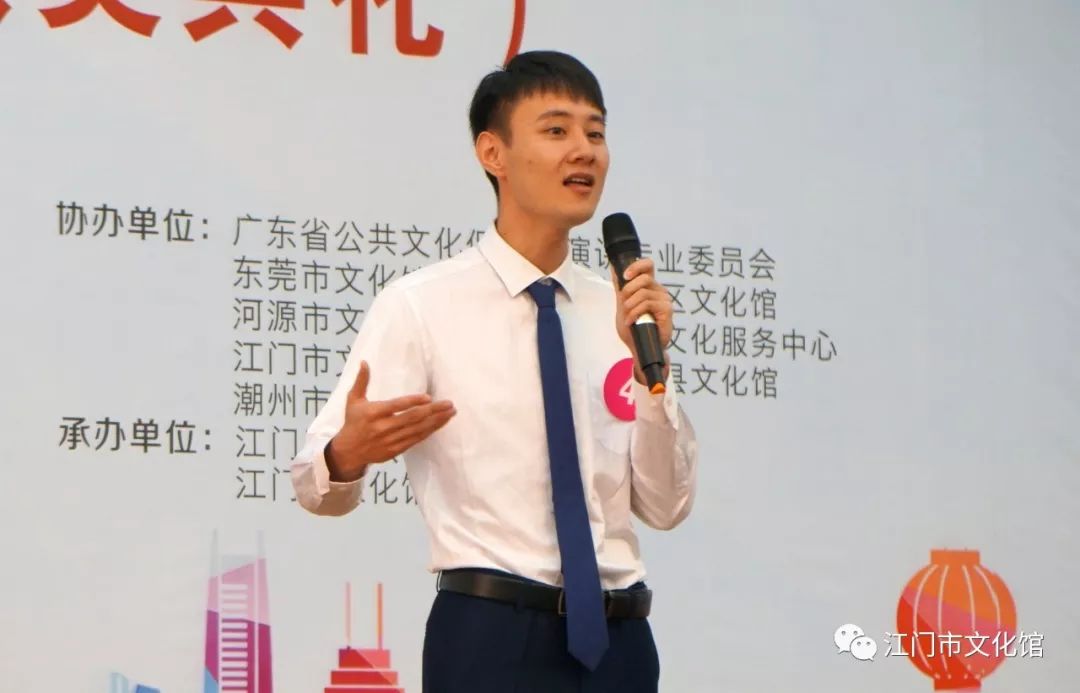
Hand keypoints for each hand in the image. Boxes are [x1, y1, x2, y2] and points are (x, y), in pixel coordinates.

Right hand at [325, 360, 455, 481]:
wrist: (349, 452)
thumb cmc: (353, 422)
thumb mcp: (353, 400)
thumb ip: (361, 381)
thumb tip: (364, 362)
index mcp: (373, 413)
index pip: (396, 406)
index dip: (412, 402)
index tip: (428, 397)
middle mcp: (382, 427)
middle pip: (412, 418)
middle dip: (433, 411)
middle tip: (449, 404)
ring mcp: (390, 440)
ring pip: (417, 430)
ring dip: (436, 421)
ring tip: (450, 413)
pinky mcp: (396, 450)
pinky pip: (416, 440)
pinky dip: (429, 432)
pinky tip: (440, 424)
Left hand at [611, 258, 673, 383]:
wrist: (638, 347)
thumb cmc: (633, 327)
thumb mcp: (622, 304)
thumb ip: (620, 287)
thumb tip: (614, 267)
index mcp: (649, 286)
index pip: (648, 265)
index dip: (637, 265)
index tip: (625, 275)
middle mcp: (658, 290)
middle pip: (644, 278)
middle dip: (628, 290)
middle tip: (624, 304)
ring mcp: (664, 300)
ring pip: (644, 292)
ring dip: (630, 305)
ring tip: (628, 316)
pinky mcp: (667, 310)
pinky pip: (647, 304)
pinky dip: (635, 313)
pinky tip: (631, 321)